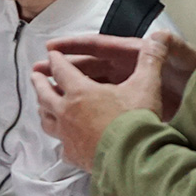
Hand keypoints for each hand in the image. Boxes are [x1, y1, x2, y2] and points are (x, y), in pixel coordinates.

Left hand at [30, 33, 172, 170]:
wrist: (134, 158)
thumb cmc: (137, 121)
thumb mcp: (146, 86)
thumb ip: (150, 60)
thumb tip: (160, 37)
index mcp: (80, 92)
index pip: (62, 71)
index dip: (56, 60)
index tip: (52, 54)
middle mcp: (67, 112)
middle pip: (45, 94)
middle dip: (39, 82)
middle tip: (35, 74)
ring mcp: (67, 135)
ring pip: (47, 120)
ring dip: (43, 109)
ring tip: (43, 105)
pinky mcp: (73, 154)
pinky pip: (61, 145)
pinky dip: (60, 139)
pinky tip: (64, 141)